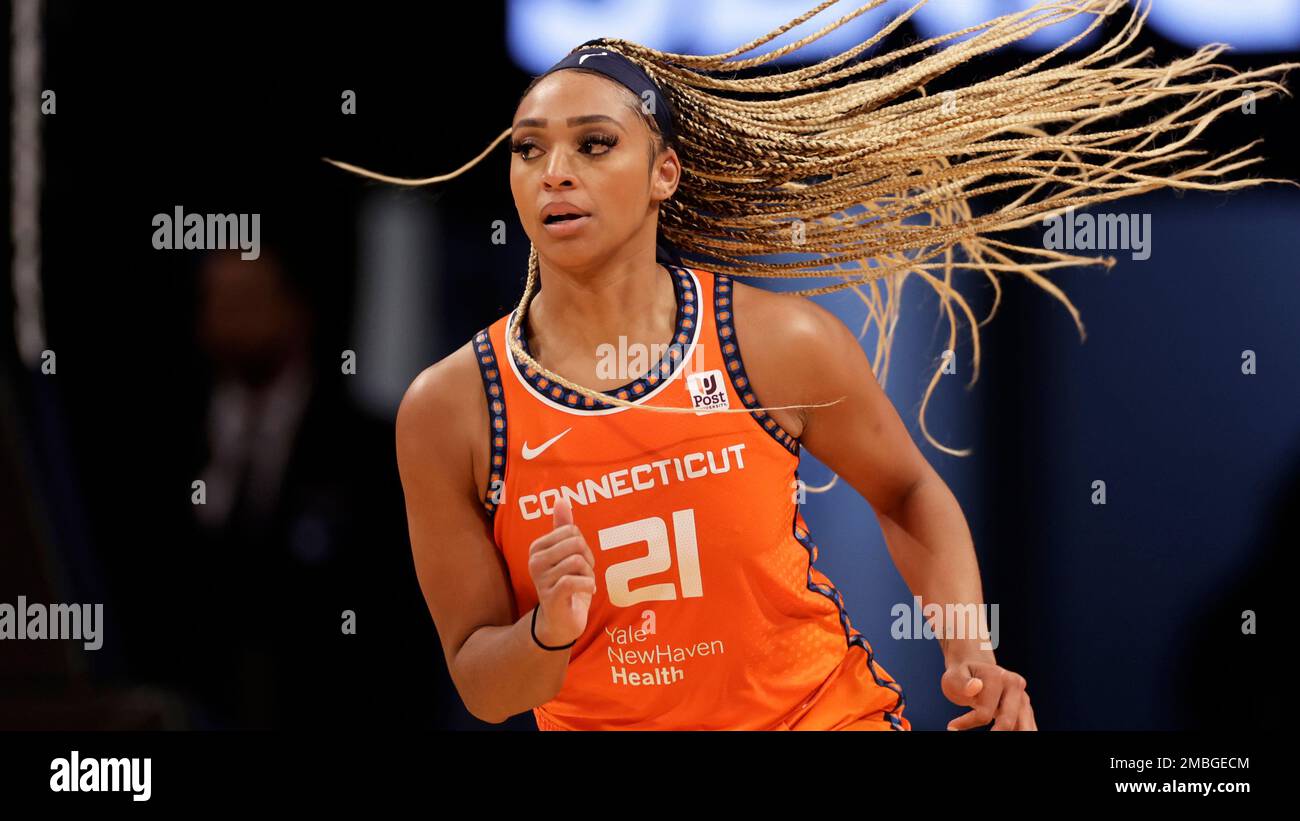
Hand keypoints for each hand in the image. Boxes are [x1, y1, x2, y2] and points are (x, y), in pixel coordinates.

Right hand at [527, 497, 595, 645]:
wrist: (560, 621)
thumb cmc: (566, 583)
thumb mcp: (566, 554)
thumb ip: (563, 527)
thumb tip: (562, 499)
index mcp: (538, 547)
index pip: (571, 531)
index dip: (583, 545)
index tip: (580, 560)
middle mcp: (535, 561)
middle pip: (576, 544)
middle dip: (588, 559)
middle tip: (584, 573)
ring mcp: (541, 579)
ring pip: (577, 562)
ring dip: (589, 574)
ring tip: (584, 584)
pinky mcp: (551, 596)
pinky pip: (574, 581)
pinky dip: (588, 585)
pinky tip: (587, 591)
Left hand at [941, 661, 1036, 730]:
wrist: (975, 666)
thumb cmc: (961, 675)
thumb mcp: (953, 676)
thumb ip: (962, 683)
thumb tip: (975, 687)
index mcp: (998, 677)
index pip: (984, 713)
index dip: (968, 722)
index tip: (951, 727)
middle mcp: (1015, 686)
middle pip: (1008, 722)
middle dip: (997, 734)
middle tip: (988, 739)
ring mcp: (1023, 698)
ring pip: (1025, 727)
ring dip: (1017, 733)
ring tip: (1001, 738)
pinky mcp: (1025, 709)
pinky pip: (1027, 727)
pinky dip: (1021, 732)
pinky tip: (1015, 734)